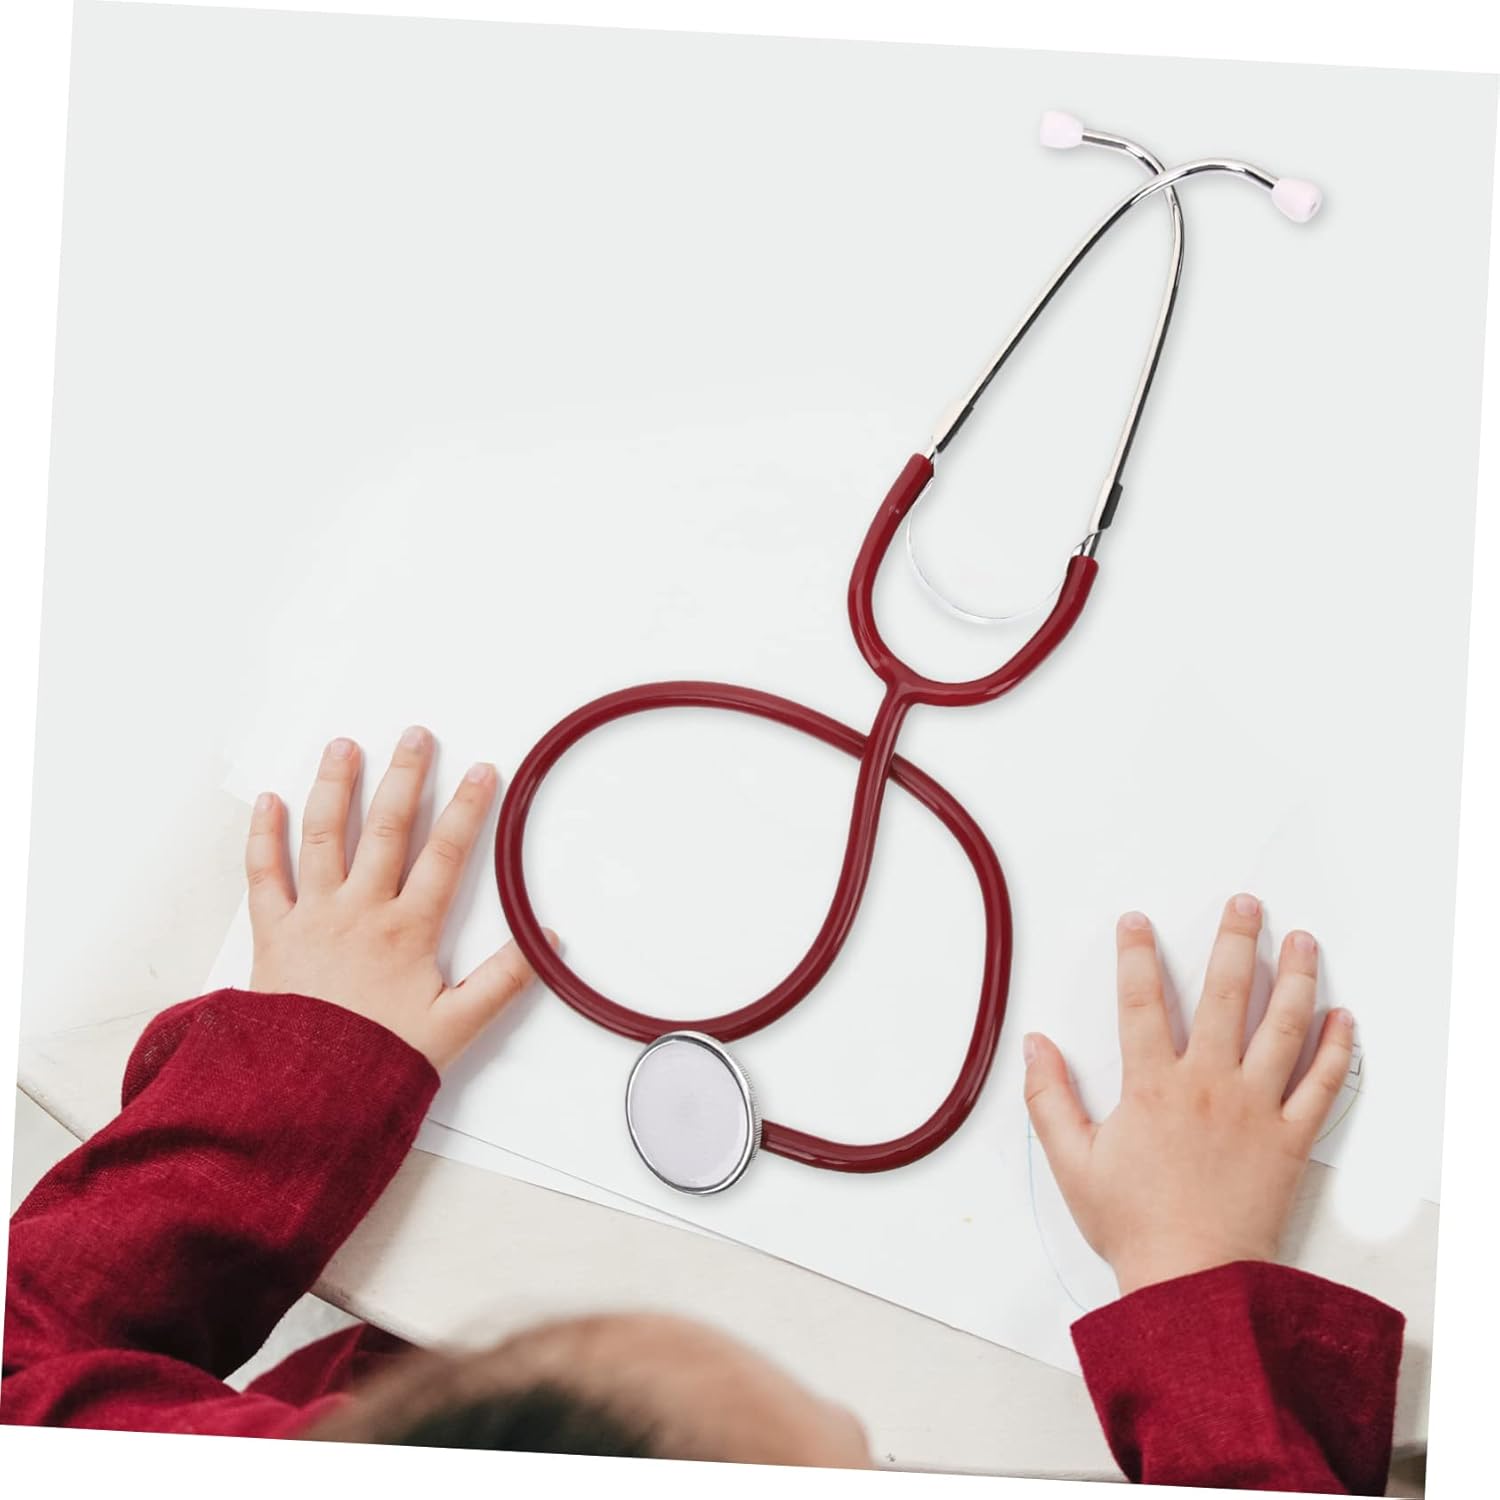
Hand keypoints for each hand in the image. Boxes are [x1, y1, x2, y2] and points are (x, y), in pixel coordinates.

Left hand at [244, 726, 550, 1070]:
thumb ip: (504, 980)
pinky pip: (263, 875)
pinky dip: (264, 836)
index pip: (447, 854)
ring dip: (336, 787)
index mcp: (408, 930)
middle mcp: (361, 911)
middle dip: (405, 776)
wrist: (302, 1094)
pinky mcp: (272, 934)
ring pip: (324, 836)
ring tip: (345, 747)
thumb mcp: (457, 1027)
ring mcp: (313, 917)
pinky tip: (270, 802)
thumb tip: (548, 942)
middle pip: (387, 828)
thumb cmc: (377, 1062)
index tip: (483, 771)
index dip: (468, 808)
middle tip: (417, 736)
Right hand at [1024, 895, 1354, 1295]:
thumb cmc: (1132, 1224)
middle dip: (1234, 942)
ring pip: (1282, 1028)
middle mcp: (1208, 1084)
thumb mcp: (1072, 1162)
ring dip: (1294, 978)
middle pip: (1225, 995)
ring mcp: (1255, 1108)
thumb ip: (1048, 1098)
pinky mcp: (1290, 1139)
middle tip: (1245, 904)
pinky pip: (1321, 1085)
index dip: (1135, 955)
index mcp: (1153, 1086)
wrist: (1192, 1282)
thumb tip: (1034, 1045)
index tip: (1137, 921)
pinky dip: (1335, 1049)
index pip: (1140, 1001)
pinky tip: (1341, 1017)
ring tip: (1303, 940)